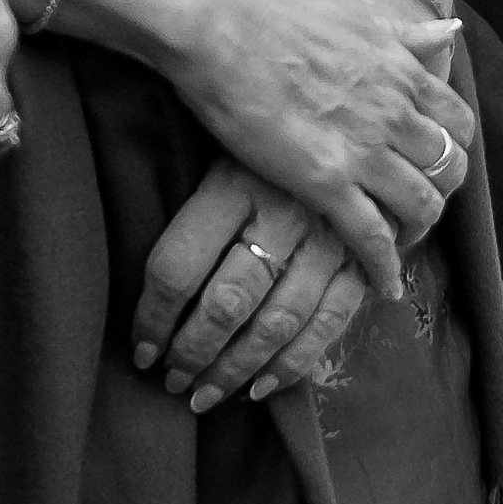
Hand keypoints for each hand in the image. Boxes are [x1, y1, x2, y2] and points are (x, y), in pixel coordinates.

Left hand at [133, 157, 374, 409]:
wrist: (359, 108)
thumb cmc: (267, 134)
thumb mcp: (222, 146)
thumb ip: (192, 203)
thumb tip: (150, 285)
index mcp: (234, 181)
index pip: (178, 266)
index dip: (152, 318)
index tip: (140, 349)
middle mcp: (283, 212)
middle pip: (227, 302)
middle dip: (192, 353)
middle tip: (170, 380)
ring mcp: (329, 237)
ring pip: (277, 322)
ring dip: (235, 369)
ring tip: (202, 395)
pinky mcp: (362, 256)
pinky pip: (329, 322)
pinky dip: (293, 363)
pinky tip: (260, 388)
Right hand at [163, 0, 466, 295]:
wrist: (225, 31)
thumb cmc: (279, 15)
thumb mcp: (357, 15)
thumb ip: (404, 33)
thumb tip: (448, 31)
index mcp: (403, 72)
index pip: (458, 121)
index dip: (453, 147)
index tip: (435, 160)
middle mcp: (396, 113)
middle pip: (448, 167)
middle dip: (440, 191)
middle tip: (418, 205)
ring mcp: (365, 150)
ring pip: (420, 205)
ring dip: (417, 228)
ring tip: (401, 243)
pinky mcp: (326, 183)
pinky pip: (372, 237)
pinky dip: (384, 266)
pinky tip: (385, 284)